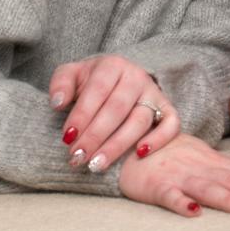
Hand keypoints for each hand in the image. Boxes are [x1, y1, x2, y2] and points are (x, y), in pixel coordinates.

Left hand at [50, 54, 178, 171]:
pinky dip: (159, 139)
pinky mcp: (167, 108)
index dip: (82, 115)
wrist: (119, 79)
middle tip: (77, 158)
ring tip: (96, 165)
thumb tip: (58, 103)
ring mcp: (154, 93)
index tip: (67, 139)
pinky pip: (171, 123)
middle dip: (96, 136)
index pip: (98, 90)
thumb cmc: (91, 82)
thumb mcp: (73, 74)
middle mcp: (137, 77)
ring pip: (140, 120)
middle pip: (118, 108)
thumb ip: (61, 83)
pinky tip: (139, 154)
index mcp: (113, 65)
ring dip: (118, 145)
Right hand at [119, 133, 229, 215]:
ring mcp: (180, 175)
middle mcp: (202, 166)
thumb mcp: (203, 158)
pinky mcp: (156, 186)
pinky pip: (170, 196)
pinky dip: (181, 203)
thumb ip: (229, 171)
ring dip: (229, 198)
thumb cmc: (170, 153)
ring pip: (208, 188)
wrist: (129, 143)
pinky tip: (193, 213)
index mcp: (215, 160)